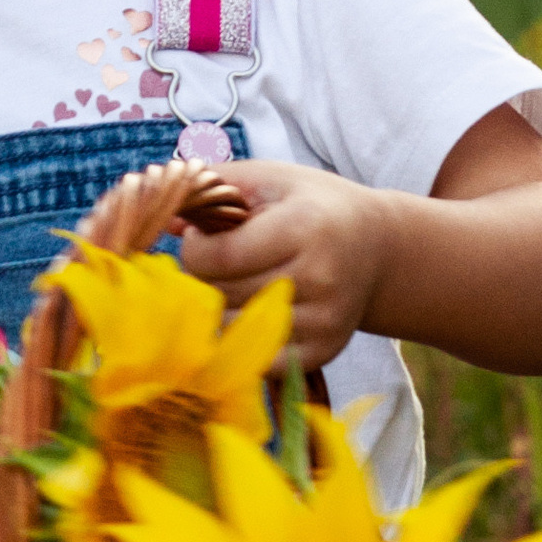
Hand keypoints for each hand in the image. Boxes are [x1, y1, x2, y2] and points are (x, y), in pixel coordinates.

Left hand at [174, 161, 392, 368]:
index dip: (194, 249)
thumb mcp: (270, 180)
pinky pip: (254, 361)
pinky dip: (239, 342)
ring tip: (232, 286)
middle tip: (216, 264)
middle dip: (203, 280)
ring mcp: (323, 321)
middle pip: (220, 296)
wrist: (378, 250)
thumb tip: (164, 216)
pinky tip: (244, 316)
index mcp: (304, 227)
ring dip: (217, 312)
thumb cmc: (313, 206)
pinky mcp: (322, 352)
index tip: (202, 238)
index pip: (217, 258)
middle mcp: (318, 278)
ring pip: (230, 331)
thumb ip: (214, 187)